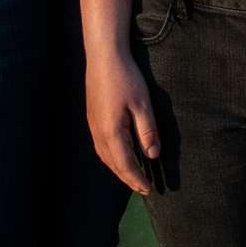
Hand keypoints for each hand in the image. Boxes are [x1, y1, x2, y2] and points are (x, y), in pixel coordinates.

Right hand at [85, 48, 159, 194]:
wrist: (103, 56)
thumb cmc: (125, 78)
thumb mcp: (142, 104)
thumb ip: (147, 131)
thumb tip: (152, 156)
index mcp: (111, 132)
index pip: (125, 164)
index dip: (137, 178)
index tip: (149, 189)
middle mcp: (98, 133)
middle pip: (113, 164)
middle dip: (128, 178)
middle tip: (142, 189)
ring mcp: (93, 125)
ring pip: (105, 156)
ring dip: (118, 169)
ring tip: (132, 176)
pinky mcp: (92, 118)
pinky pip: (102, 146)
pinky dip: (112, 157)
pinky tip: (119, 155)